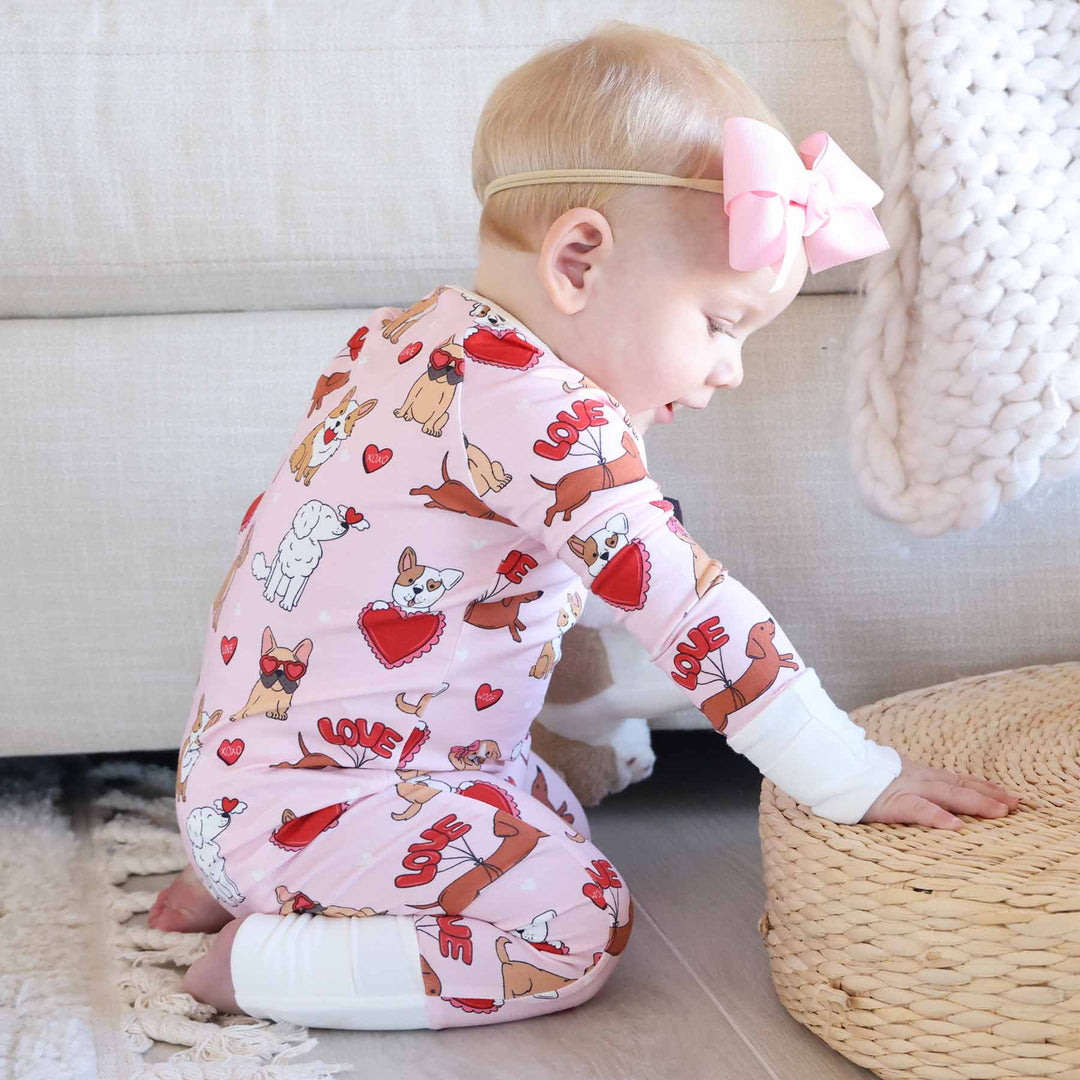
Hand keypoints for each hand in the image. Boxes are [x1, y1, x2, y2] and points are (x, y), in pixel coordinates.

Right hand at [860, 750, 1020, 828]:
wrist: (826, 764)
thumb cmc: (850, 774)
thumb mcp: (882, 776)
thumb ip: (902, 783)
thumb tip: (916, 793)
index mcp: (914, 774)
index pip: (954, 778)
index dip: (981, 785)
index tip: (1007, 793)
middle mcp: (915, 778)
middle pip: (958, 785)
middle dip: (989, 795)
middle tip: (1018, 804)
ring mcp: (904, 788)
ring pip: (946, 794)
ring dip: (975, 802)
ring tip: (1001, 812)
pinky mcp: (890, 803)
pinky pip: (917, 810)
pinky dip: (938, 817)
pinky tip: (956, 826)